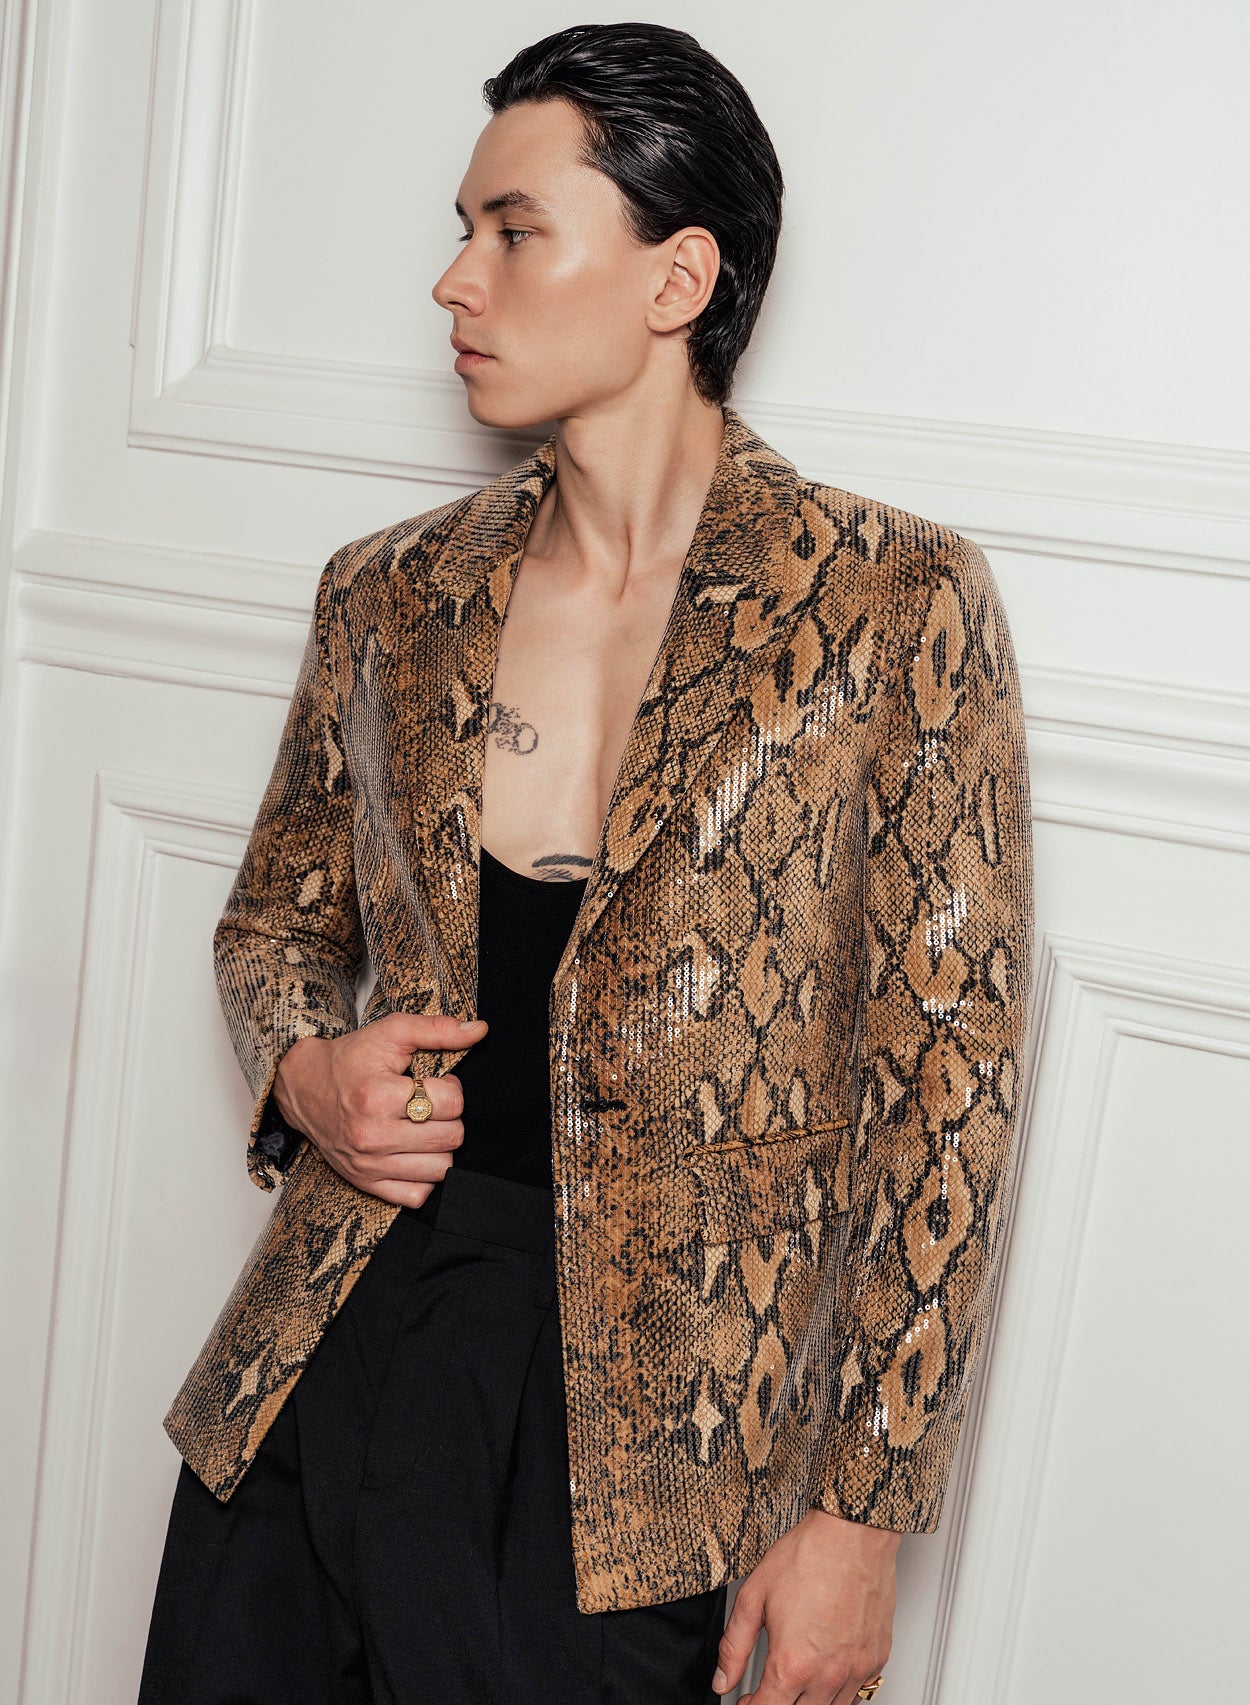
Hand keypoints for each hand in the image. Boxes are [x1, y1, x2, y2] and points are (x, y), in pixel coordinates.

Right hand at [271, 1011, 488, 1207]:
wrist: (304, 1088)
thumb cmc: (350, 1058)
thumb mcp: (391, 1032)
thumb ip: (437, 1029)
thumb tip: (481, 1029)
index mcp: (379, 1097)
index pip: (452, 1104)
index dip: (451, 1089)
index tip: (435, 1083)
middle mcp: (373, 1136)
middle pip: (452, 1137)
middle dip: (449, 1117)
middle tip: (430, 1104)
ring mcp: (369, 1165)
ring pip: (442, 1169)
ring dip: (440, 1146)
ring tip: (424, 1127)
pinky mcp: (366, 1184)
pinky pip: (418, 1195)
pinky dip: (424, 1177)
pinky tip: (415, 1152)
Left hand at [712, 1508, 897, 1703]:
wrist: (853, 1534)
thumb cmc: (808, 1557)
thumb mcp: (753, 1597)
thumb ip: (733, 1646)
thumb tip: (722, 1679)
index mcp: (793, 1664)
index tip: (746, 1700)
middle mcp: (828, 1675)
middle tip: (766, 1689)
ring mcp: (856, 1670)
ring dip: (808, 1702)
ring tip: (795, 1679)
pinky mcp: (877, 1659)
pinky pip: (857, 1693)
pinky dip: (837, 1692)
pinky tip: (825, 1672)